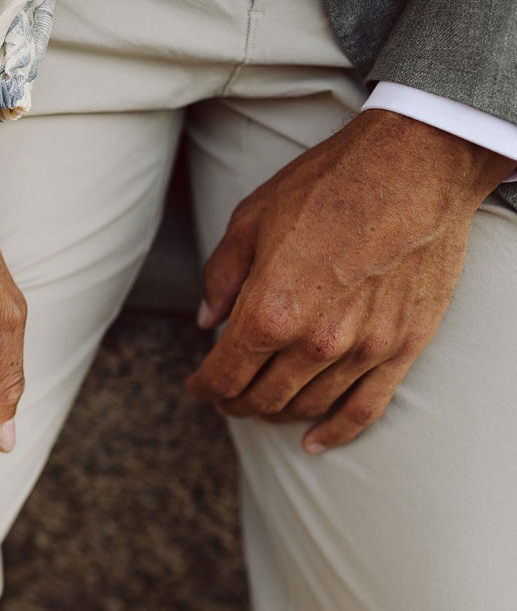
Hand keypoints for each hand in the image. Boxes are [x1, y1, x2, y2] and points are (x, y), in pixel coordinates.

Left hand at [187, 109, 515, 451]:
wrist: (414, 168)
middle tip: (225, 396)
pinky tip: (313, 442)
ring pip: (308, 407)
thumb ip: (222, 278)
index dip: (204, 387)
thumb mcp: (250, 221)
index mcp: (269, 311)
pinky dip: (336, 431)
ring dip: (277, 414)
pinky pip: (366, 408)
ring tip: (262, 407)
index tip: (197, 386)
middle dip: (235, 403)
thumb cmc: (326, 186)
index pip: (224, 375)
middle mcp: (315, 341)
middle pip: (262, 398)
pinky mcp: (402, 347)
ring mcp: (363, 349)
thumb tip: (207, 321)